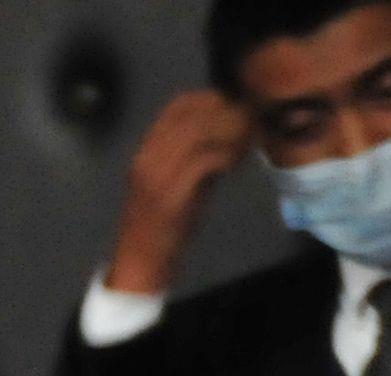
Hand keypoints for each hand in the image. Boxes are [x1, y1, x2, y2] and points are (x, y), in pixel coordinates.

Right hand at [110, 89, 251, 296]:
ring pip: (202, 131)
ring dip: (232, 133)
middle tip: (250, 125)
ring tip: (246, 143)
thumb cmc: (161, 222)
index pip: (178, 104)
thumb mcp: (173, 178)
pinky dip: (227, 155)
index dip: (212, 99)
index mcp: (146, 150)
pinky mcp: (171, 193)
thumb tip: (230, 128)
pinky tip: (236, 164)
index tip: (234, 109)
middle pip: (195, 113)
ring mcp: (157, 174)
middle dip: (229, 113)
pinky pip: (207, 158)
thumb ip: (194, 152)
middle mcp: (147, 156)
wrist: (140, 261)